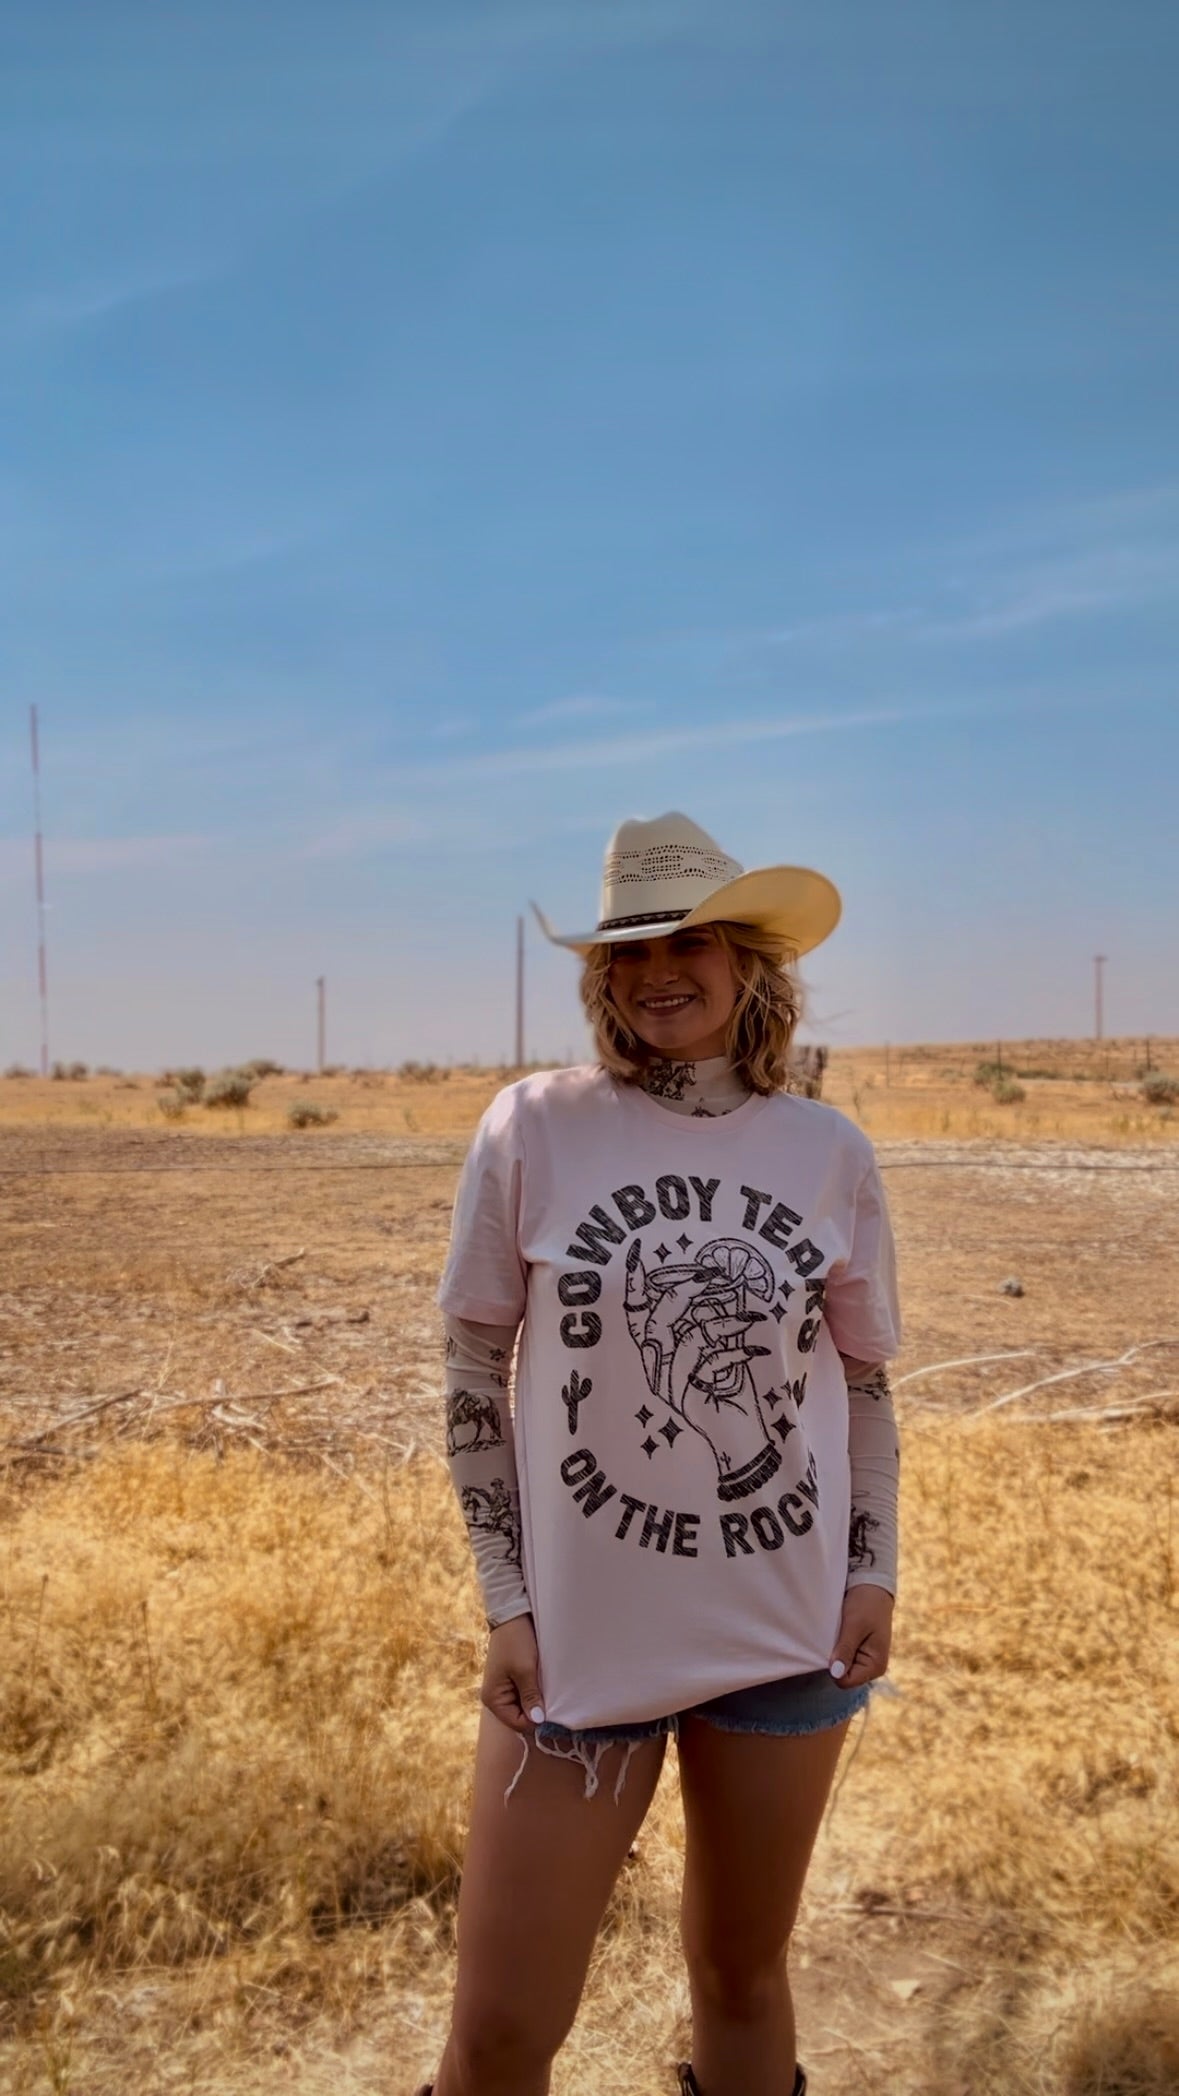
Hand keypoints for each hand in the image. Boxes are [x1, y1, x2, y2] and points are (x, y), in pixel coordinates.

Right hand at [481, 1614, 543, 1733]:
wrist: (512, 1615)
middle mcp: (495, 1697)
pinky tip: (544, 1684)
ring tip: (549, 1690)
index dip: (535, 1721)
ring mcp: (504, 1689)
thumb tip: (537, 1721)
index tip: (553, 1712)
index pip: (517, 1723)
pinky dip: (535, 1692)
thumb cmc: (516, 1642)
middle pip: (520, 1717)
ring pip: (524, 1706)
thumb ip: (530, 1697)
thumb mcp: (525, 1670)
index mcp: (493, 1699)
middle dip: (536, 1711)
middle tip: (553, 1700)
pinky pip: (524, 1695)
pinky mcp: (512, 1680)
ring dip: (537, 1700)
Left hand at [829, 1584, 893, 1688]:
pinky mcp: (857, 1652)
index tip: (832, 1646)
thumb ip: (845, 1649)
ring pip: (840, 1667)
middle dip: (835, 1659)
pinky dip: (836, 1647)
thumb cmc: (866, 1604)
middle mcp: (871, 1668)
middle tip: (835, 1637)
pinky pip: (841, 1657)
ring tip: (837, 1634)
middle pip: (842, 1676)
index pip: (845, 1681)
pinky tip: (837, 1634)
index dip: (834, 1667)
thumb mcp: (854, 1625)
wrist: (872, 1586)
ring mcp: (864, 1661)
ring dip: (835, 1652)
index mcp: (876, 1666)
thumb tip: (835, 1673)